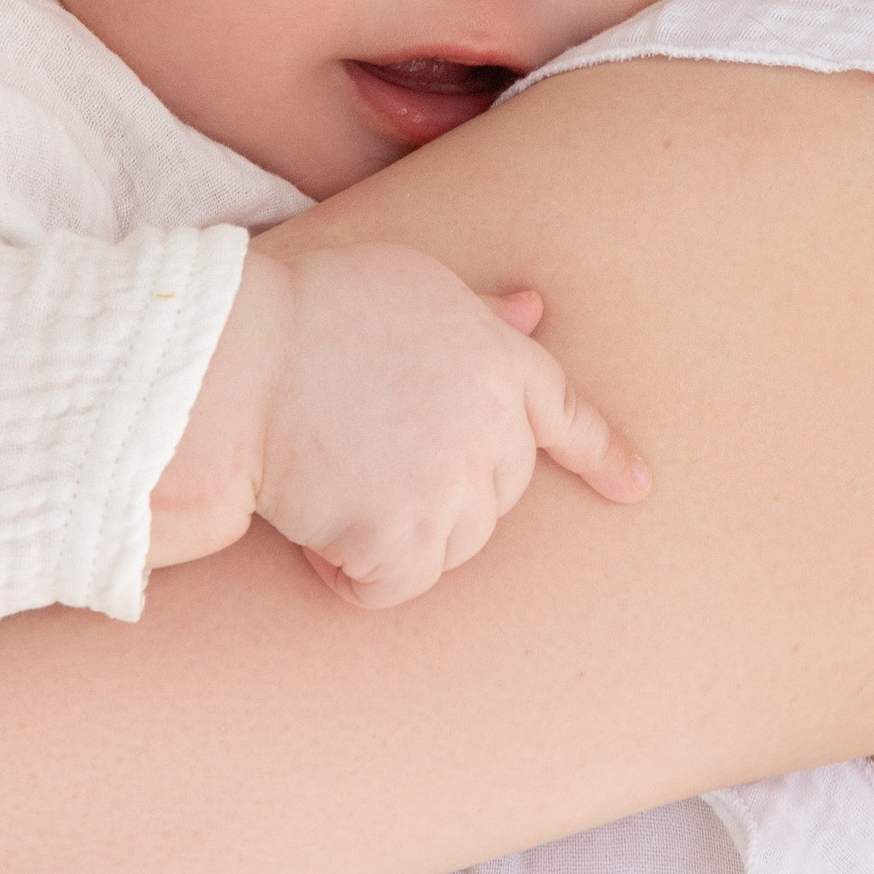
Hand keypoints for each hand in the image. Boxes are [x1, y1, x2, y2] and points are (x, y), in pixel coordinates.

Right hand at [151, 239, 648, 603]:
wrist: (237, 359)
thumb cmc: (309, 312)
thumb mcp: (409, 287)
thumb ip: (477, 315)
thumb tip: (533, 311)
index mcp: (499, 359)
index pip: (565, 414)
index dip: (601, 454)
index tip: (636, 488)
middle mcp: (492, 425)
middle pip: (499, 494)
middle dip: (440, 490)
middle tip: (362, 452)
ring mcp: (453, 483)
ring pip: (453, 545)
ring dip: (398, 535)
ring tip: (333, 479)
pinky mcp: (405, 536)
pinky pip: (395, 586)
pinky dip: (355, 575)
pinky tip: (314, 527)